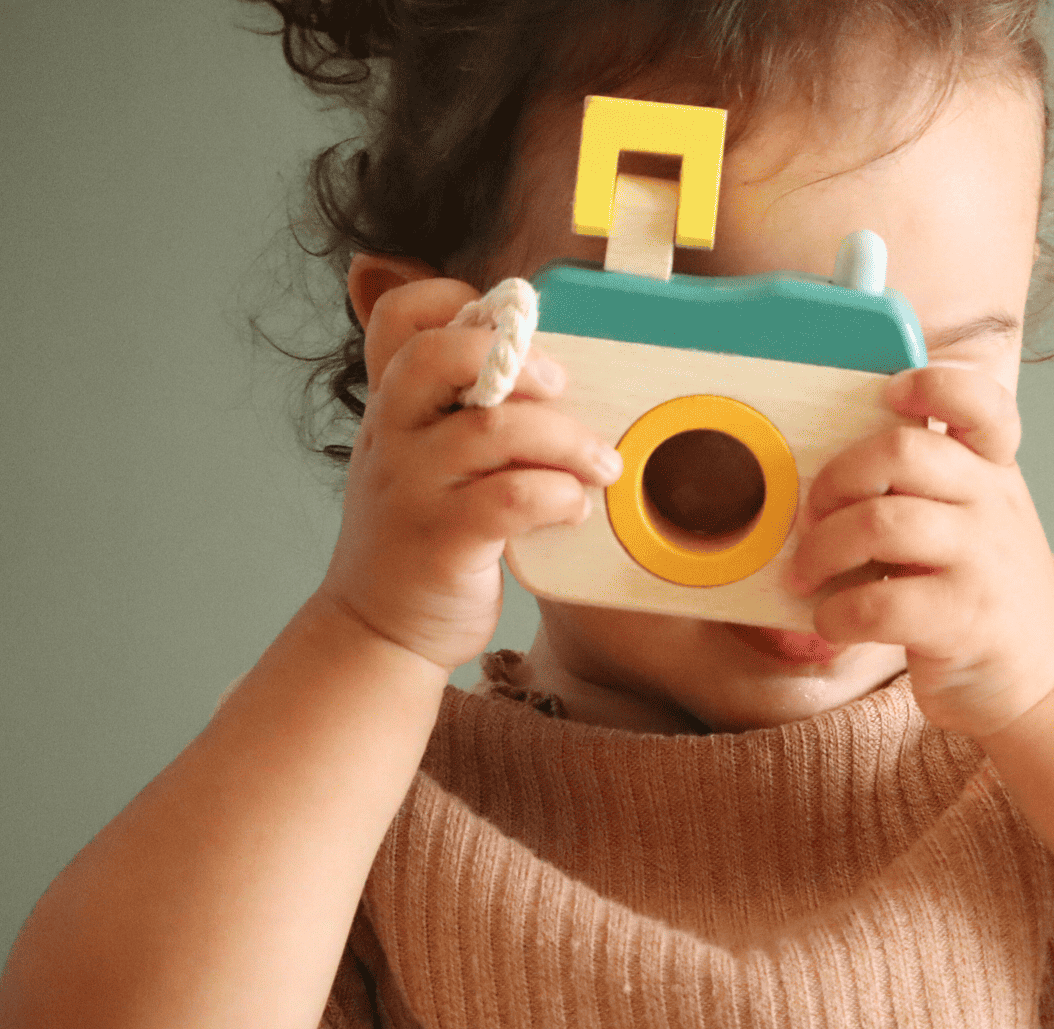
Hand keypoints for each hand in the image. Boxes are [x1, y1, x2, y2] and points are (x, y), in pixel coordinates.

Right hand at [317, 277, 620, 669]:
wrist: (379, 630)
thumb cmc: (420, 539)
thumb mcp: (421, 462)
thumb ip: (459, 415)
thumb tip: (543, 368)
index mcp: (392, 408)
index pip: (396, 320)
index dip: (452, 301)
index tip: (508, 326)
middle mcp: (392, 437)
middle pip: (440, 356)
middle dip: (518, 360)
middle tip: (562, 388)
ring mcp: (411, 487)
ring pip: (495, 429)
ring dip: (568, 440)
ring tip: (601, 464)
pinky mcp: (442, 541)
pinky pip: (513, 498)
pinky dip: (560, 496)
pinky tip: (574, 508)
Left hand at [786, 365, 1053, 736]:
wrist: (1042, 678)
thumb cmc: (985, 594)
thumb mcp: (976, 524)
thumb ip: (927, 490)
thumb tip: (821, 478)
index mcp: (994, 472)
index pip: (981, 403)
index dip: (933, 384)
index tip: (889, 395)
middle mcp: (994, 505)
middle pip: (902, 452)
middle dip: (836, 481)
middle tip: (812, 517)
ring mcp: (983, 562)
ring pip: (880, 523)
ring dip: (820, 550)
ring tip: (806, 575)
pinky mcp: (964, 620)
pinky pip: (878, 603)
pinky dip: (836, 615)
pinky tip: (834, 624)